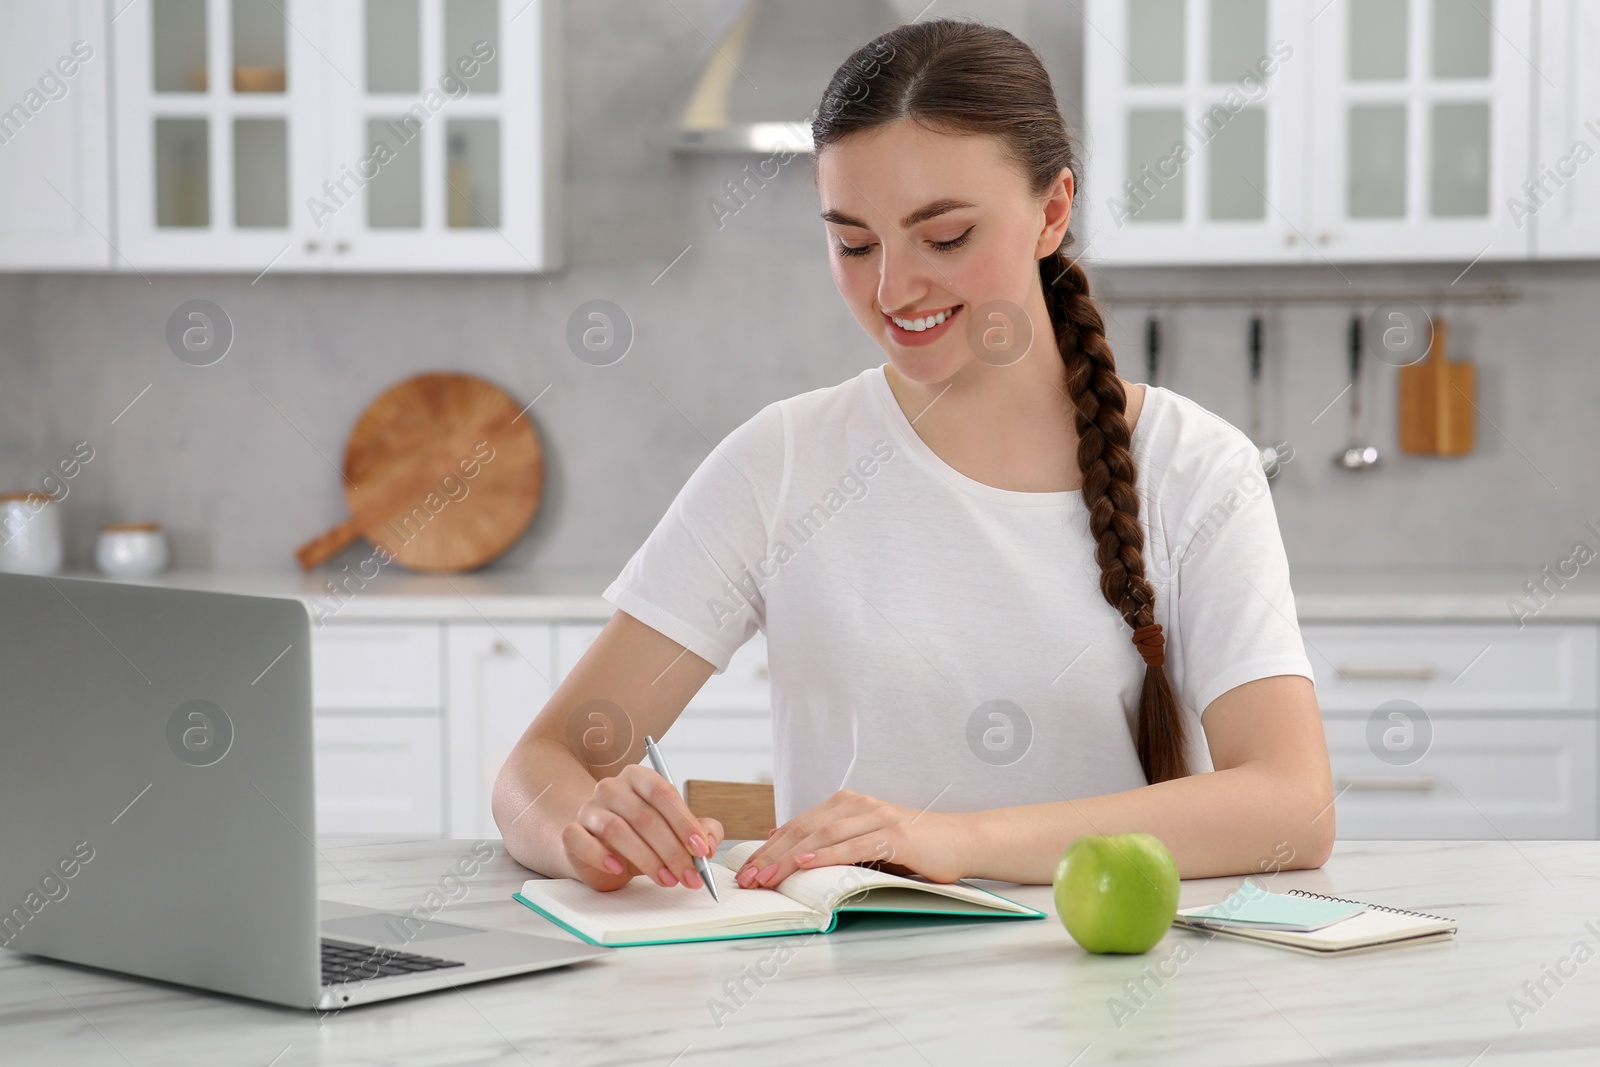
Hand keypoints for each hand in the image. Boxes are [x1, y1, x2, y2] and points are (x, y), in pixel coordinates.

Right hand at [561, 764, 723, 891]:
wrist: (597, 846)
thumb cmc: (640, 836)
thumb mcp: (672, 831)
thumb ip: (698, 830)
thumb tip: (711, 841)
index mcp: (639, 777)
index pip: (663, 792)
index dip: (684, 822)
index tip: (701, 849)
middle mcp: (612, 788)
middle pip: (644, 816)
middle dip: (672, 851)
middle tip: (689, 875)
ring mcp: (589, 808)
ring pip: (616, 830)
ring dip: (646, 859)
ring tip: (666, 880)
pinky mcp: (572, 831)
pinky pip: (581, 839)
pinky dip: (600, 855)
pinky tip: (617, 869)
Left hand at [732, 790, 966, 888]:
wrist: (960, 841)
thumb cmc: (913, 846)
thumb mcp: (864, 839)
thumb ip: (829, 838)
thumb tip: (783, 841)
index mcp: (846, 804)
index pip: (798, 825)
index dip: (769, 848)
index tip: (747, 870)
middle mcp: (857, 804)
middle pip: (803, 829)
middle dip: (771, 855)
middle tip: (748, 878)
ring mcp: (876, 817)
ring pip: (822, 836)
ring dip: (790, 859)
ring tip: (767, 877)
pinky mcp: (894, 835)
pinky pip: (852, 845)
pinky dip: (825, 855)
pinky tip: (805, 863)